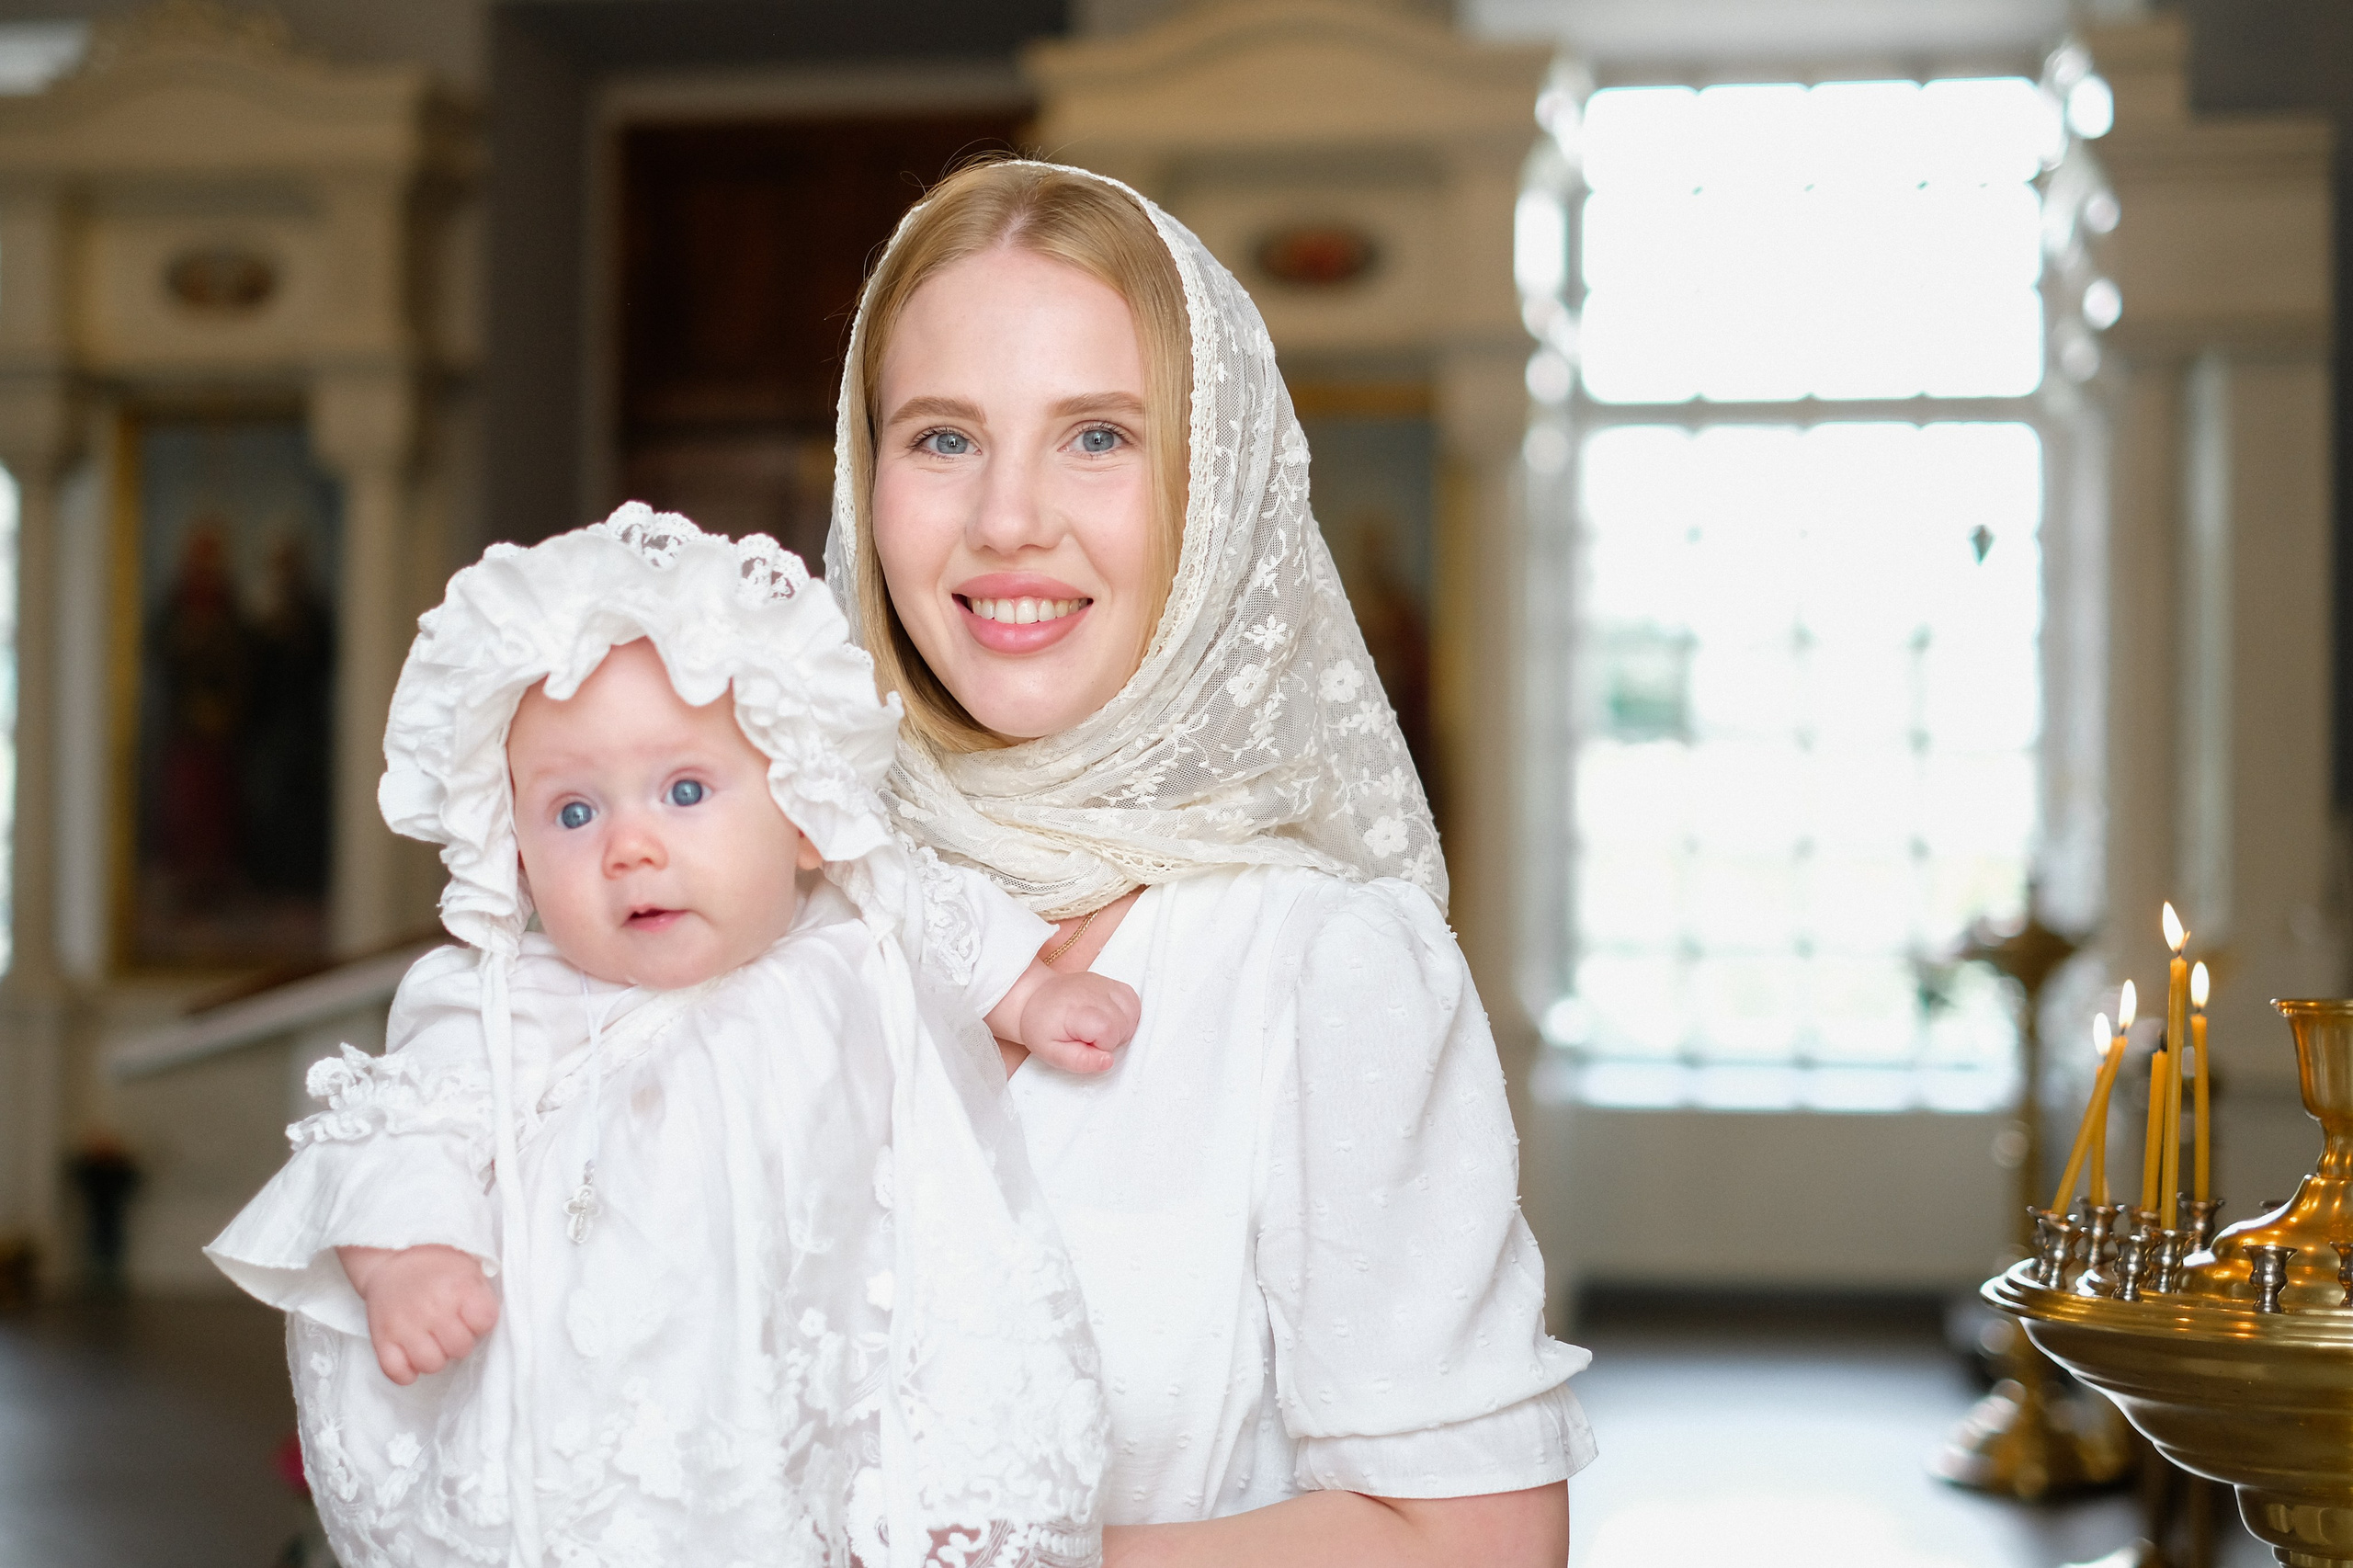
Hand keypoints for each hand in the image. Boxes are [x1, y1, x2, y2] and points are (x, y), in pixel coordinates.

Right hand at [337, 1244, 499, 1385]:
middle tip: (450, 1329)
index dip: (481, 1322)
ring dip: (434, 1358)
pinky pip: (396, 1372)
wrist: (393, 1256)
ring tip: (432, 1342)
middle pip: (460, 1348)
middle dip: (460, 1342)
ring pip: (430, 1365)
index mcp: (459, 1288)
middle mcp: (433, 1308)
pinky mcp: (381, 1338)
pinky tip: (412, 1357)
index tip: (471, 1315)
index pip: (485, 1323)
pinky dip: (406, 1371)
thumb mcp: (470, 1269)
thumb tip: (485, 1328)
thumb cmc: (438, 1266)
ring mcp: (405, 1325)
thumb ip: (482, 1298)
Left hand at [1017, 971, 1140, 1075]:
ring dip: (1122, 1027)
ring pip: (1132, 1011)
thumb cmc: (1041, 1027)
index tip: (1085, 1045)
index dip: (1102, 1046)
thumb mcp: (1051, 1052)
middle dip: (1112, 1039)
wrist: (1033, 997)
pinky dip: (1127, 1013)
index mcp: (1078, 1010)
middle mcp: (1094, 993)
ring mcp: (1104, 984)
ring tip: (1100, 1030)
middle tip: (1090, 1039)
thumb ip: (1079, 1061)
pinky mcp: (1109, 982)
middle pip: (1124, 1024)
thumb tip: (1108, 1061)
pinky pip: (1132, 1000)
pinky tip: (1111, 1019)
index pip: (1110, 1033)